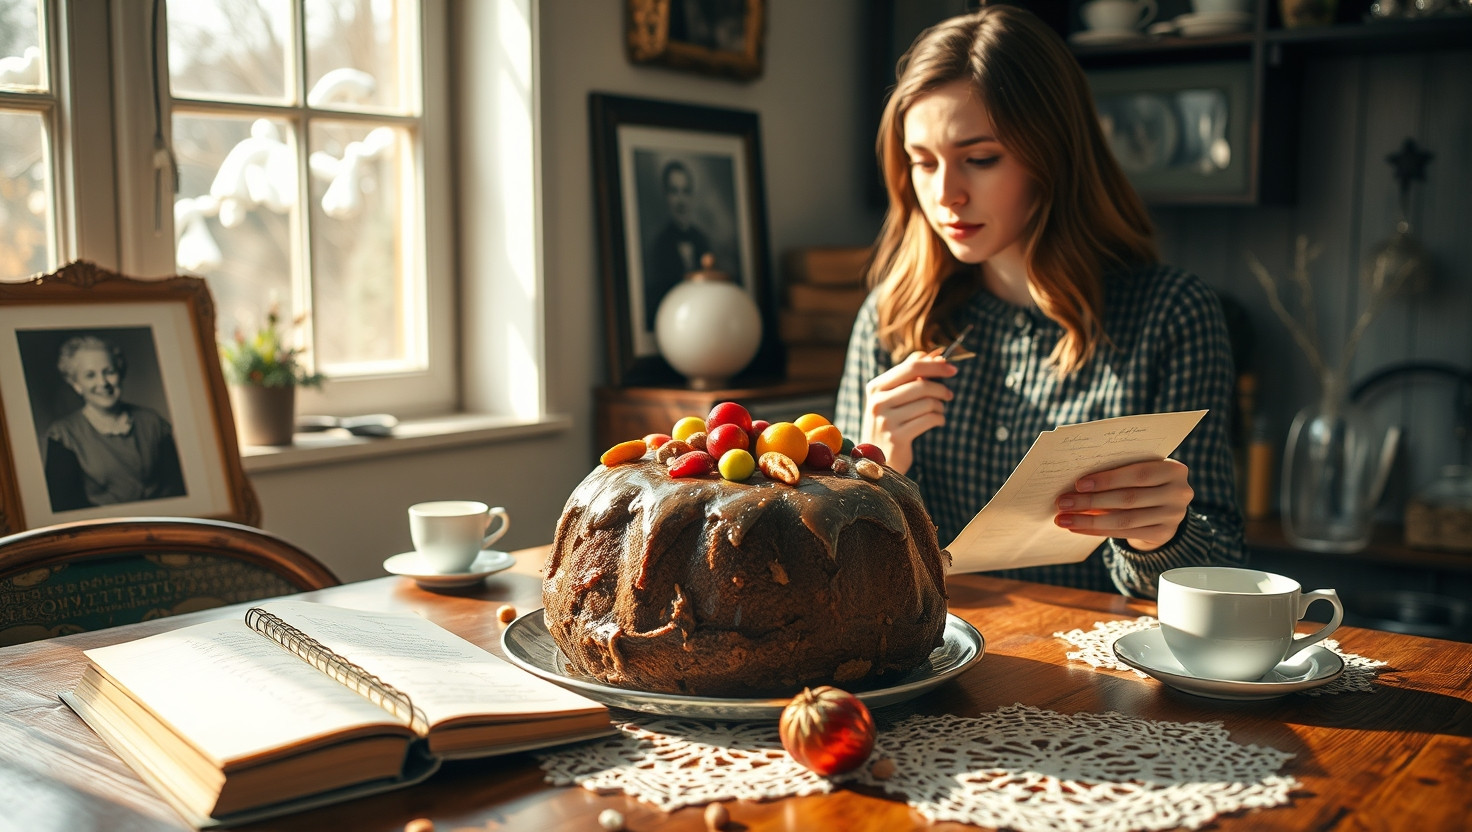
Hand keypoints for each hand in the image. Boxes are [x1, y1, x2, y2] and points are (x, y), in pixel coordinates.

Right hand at [860, 350, 956, 474]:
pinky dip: (939, 419)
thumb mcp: (891, 397)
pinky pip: (929, 420)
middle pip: (921, 384)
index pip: (911, 367)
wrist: (876, 459)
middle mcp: (878, 402)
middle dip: (941, 388)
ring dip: (940, 407)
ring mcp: (885, 420)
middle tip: (949, 394)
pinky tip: (938, 422)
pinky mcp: (897, 437)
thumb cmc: (889, 423)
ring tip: (939, 411)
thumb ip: (909, 373)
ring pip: (928, 403)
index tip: (952, 368)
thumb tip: (933, 354)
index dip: (935, 366)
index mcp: (876, 387)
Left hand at [1053, 459, 1191, 551]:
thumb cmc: (1143, 481)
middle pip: (1128, 498)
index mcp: (1173, 469)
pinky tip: (1078, 528)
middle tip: (1063, 503)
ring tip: (1064, 519)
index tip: (1078, 484)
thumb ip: (1118, 472)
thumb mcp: (1139, 471)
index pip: (1138, 474)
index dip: (1107, 479)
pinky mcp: (1163, 534)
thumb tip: (1076, 484)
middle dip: (1091, 501)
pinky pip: (1124, 533)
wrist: (1164, 507)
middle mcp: (1178, 493)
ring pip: (1124, 519)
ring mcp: (1173, 516)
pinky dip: (1097, 530)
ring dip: (1089, 520)